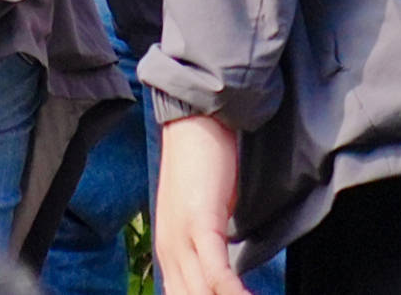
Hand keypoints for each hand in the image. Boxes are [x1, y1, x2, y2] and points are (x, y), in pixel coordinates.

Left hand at [152, 114, 247, 294]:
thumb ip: (205, 253)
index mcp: (168, 254)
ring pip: (200, 294)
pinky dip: (233, 291)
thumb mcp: (202, 221)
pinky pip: (216, 270)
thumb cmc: (203, 171)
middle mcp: (168, 251)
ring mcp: (180, 237)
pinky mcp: (199, 223)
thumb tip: (221, 278)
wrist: (194, 123)